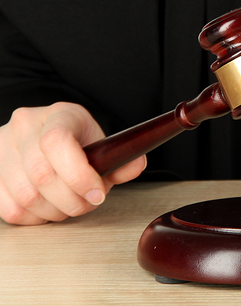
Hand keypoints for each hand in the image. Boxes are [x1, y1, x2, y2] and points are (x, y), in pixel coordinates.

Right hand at [0, 102, 145, 224]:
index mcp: (57, 114)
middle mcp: (24, 126)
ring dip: (54, 211)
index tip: (98, 193)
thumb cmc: (78, 142)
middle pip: (42, 175)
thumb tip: (135, 165)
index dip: (79, 175)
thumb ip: (121, 159)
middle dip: (72, 200)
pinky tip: (49, 208)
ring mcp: (2, 148)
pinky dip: (35, 217)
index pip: (57, 142)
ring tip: (70, 205)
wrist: (46, 137)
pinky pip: (10, 209)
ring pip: (26, 196)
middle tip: (88, 203)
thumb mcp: (101, 144)